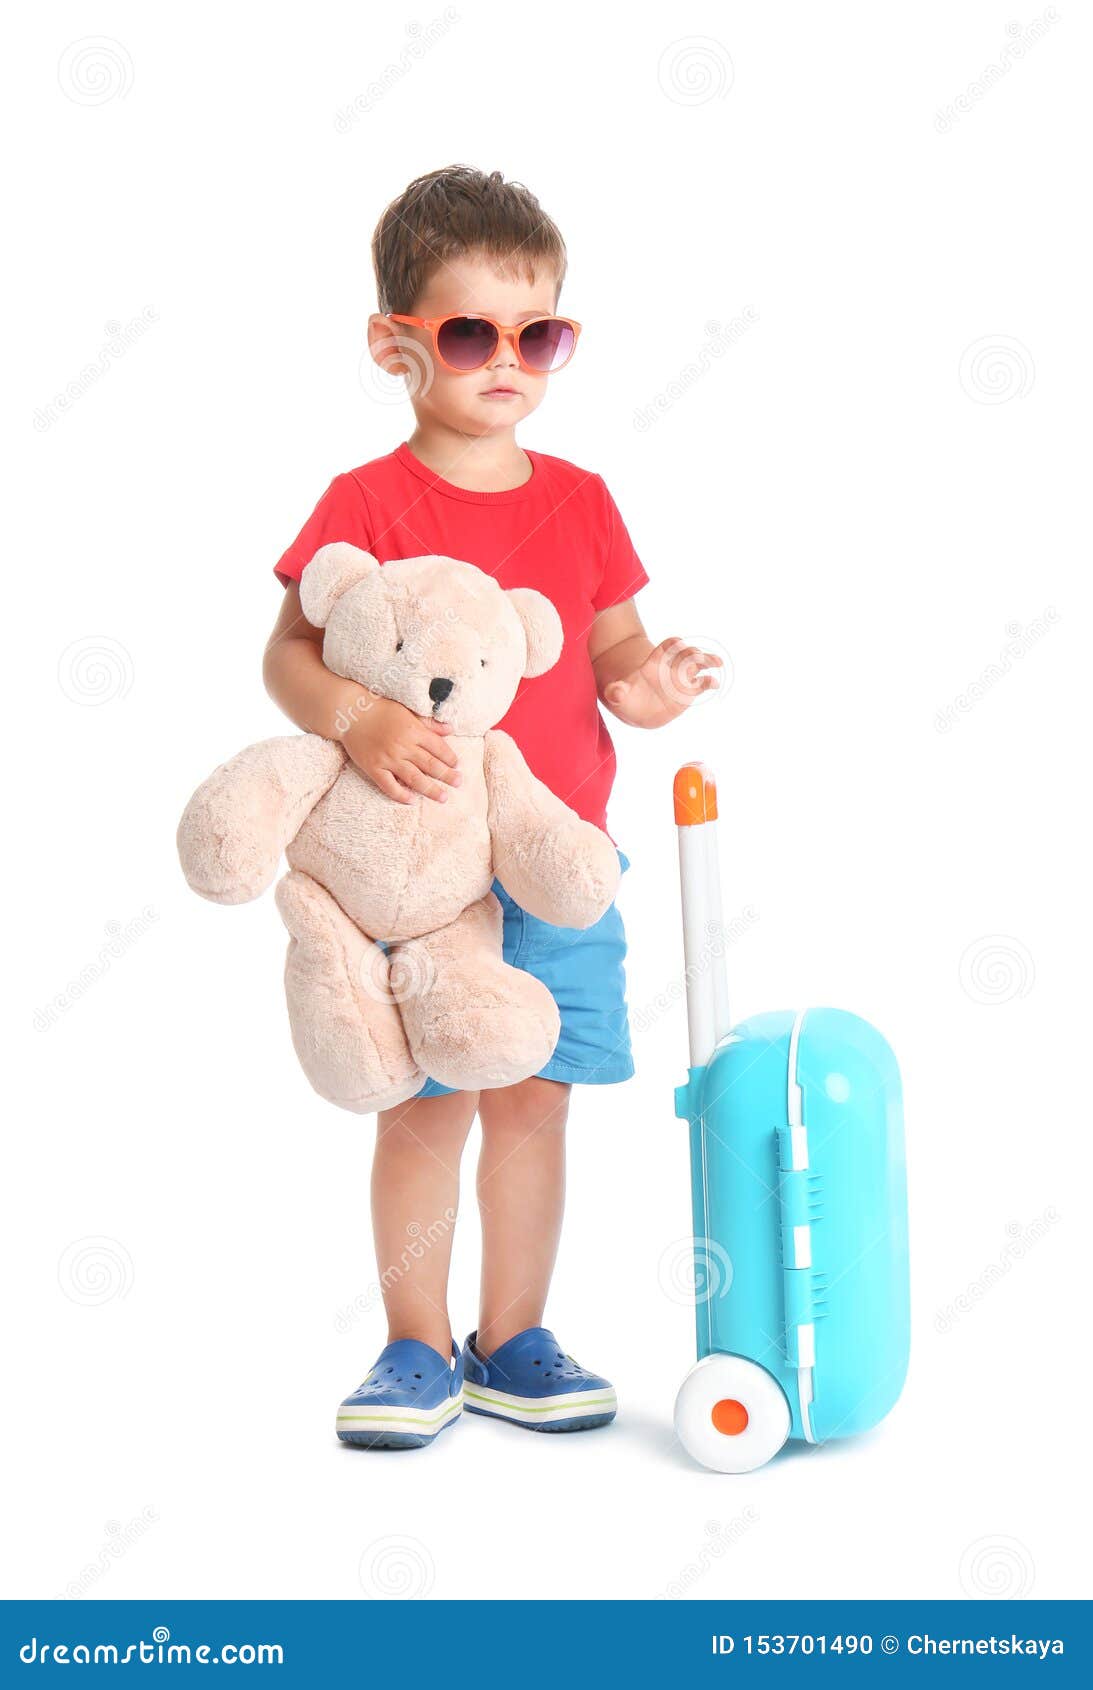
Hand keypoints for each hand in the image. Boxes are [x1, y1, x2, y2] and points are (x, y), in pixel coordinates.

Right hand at [338, 694, 461, 802]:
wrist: (350, 712)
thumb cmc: (380, 710)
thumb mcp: (408, 711)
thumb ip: (429, 724)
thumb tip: (451, 730)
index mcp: (413, 730)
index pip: (438, 747)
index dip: (450, 758)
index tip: (457, 765)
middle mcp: (403, 746)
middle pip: (430, 765)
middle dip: (447, 775)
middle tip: (459, 783)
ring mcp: (388, 759)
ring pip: (414, 778)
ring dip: (430, 789)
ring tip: (443, 797)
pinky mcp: (373, 768)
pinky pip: (389, 786)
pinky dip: (401, 794)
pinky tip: (412, 800)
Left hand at [602, 638, 721, 727]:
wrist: (637, 709)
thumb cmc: (627, 697)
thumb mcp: (617, 694)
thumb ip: (616, 691)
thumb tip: (615, 692)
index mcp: (655, 663)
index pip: (666, 647)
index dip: (672, 644)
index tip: (678, 644)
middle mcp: (671, 667)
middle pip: (686, 653)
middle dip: (692, 653)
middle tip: (697, 657)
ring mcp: (681, 678)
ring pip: (698, 664)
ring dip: (708, 660)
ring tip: (717, 662)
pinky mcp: (689, 691)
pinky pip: (702, 683)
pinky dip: (709, 682)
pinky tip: (714, 684)